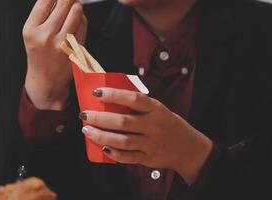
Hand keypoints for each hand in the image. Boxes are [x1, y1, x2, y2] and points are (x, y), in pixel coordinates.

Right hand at [23, 0, 86, 109]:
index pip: (46, 0)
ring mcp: (63, 42)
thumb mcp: (32, 33)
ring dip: (77, 5)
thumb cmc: (40, 54)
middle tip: (69, 0)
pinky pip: (83, 24)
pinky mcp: (76, 48)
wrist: (46, 79)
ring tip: (74, 8)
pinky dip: (81, 18)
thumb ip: (43, 14)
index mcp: (31, 29)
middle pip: (64, 2)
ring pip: (76, 11)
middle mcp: (46, 35)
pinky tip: (76, 22)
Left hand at [80, 88, 212, 184]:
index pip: (133, 99)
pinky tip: (102, 148)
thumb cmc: (165, 123)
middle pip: (123, 122)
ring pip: (122, 141)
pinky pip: (128, 157)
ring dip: (101, 136)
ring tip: (87, 130)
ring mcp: (151, 143)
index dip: (114, 95)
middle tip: (84, 115)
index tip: (97, 93)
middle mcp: (154, 125)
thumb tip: (108, 96)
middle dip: (100, 118)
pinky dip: (113, 154)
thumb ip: (138, 105)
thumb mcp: (158, 109)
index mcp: (156, 108)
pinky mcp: (148, 157)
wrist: (187, 147)